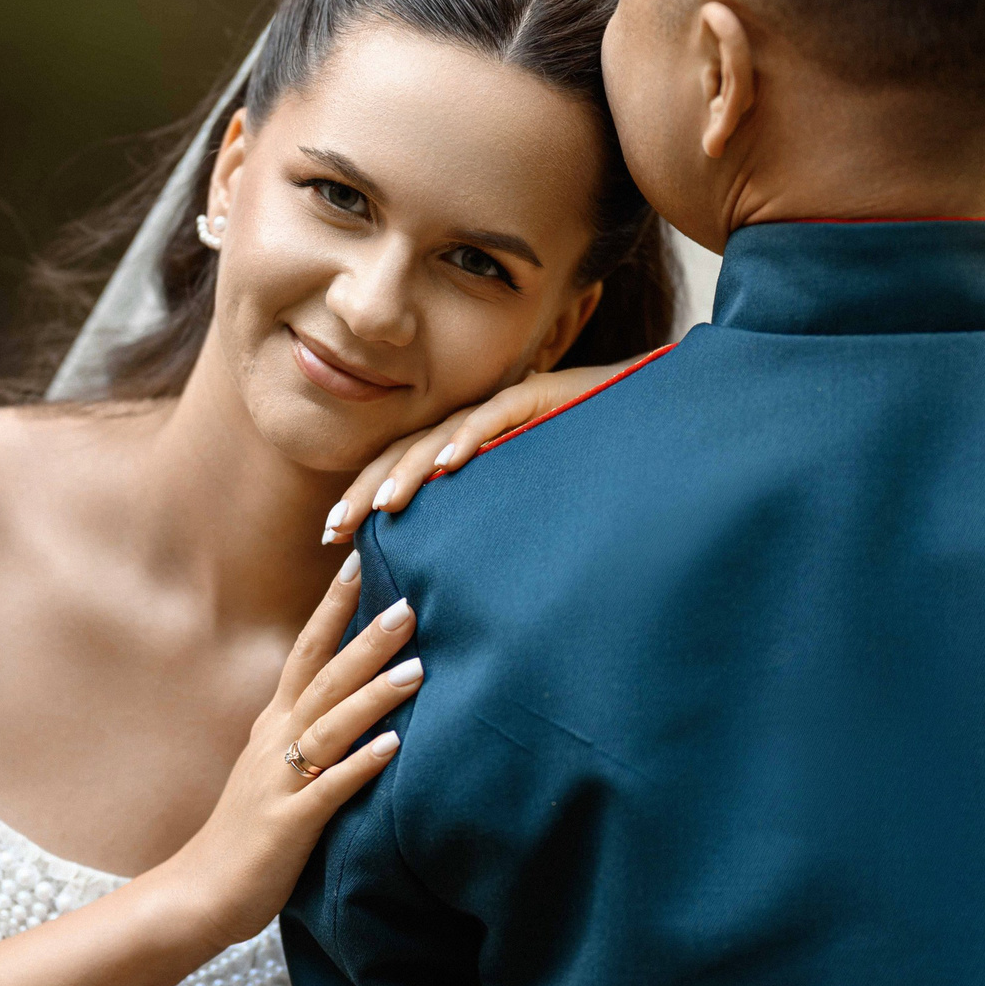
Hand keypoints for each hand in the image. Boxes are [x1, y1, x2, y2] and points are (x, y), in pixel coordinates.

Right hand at [153, 553, 419, 947]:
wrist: (200, 893)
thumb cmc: (248, 832)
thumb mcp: (276, 769)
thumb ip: (308, 734)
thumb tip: (349, 700)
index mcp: (275, 726)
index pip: (306, 652)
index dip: (332, 608)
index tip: (359, 561)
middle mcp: (276, 743)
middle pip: (324, 679)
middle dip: (365, 640)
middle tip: (408, 604)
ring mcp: (282, 783)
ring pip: (330, 727)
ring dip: (373, 696)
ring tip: (417, 668)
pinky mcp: (289, 825)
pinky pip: (330, 789)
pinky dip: (360, 765)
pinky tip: (393, 747)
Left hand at [319, 350, 664, 544]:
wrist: (652, 423)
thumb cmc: (595, 476)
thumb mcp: (528, 512)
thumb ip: (488, 532)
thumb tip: (452, 591)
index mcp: (469, 448)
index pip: (403, 469)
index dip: (364, 497)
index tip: (332, 536)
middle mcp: (479, 425)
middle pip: (406, 451)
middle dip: (366, 488)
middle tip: (333, 527)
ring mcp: (507, 407)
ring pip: (442, 434)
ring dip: (408, 468)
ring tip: (382, 503)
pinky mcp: (542, 394)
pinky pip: (498, 414)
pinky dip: (471, 436)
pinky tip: (450, 462)